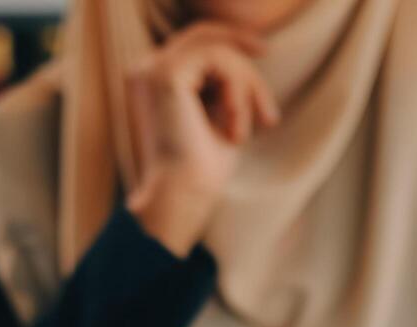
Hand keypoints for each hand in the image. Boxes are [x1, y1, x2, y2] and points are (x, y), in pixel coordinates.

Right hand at [125, 22, 279, 255]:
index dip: (235, 48)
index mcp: (154, 79)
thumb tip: (250, 53)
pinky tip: (233, 127)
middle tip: (269, 118)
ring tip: (241, 135)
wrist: (181, 197)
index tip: (265, 58)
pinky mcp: (166, 74)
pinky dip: (237, 91)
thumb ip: (225, 84)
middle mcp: (147, 68)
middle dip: (247, 72)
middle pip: (210, 39)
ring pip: (217, 47)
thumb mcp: (220, 116)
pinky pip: (218, 57)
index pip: (199, 44)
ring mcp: (152, 68)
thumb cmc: (201, 170)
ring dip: (245, 88)